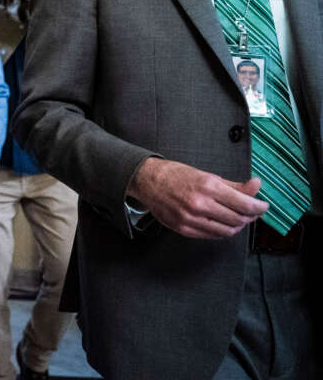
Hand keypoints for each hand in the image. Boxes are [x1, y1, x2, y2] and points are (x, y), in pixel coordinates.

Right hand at [127, 157, 266, 238]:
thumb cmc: (176, 175)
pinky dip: (222, 231)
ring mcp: (191, 219)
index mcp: (208, 186)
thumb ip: (234, 185)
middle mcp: (200, 204)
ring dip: (237, 226)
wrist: (147, 180)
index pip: (245, 204)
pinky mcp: (184, 229)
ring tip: (237, 217)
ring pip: (227, 231)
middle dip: (250, 216)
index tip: (263, 206)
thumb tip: (257, 186)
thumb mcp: (207, 175)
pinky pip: (212, 235)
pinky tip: (221, 222)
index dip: (259, 207)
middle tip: (252, 211)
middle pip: (238, 219)